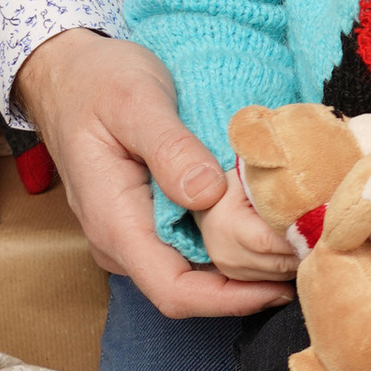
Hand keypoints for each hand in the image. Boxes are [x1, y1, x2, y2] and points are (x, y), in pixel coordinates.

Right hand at [13, 28, 293, 319]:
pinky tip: (264, 223)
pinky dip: (228, 244)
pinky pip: (189, 247)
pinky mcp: (145, 219)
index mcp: (114, 222)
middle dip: (247, 285)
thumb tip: (206, 194)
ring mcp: (132, 233)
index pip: (173, 291)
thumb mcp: (136, 101)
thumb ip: (169, 148)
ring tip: (294, 242)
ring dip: (242, 267)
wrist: (65, 71)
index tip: (281, 285)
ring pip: (191, 272)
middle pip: (189, 290)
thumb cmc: (97, 81)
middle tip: (304, 255)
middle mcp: (121, 241)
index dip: (230, 300)